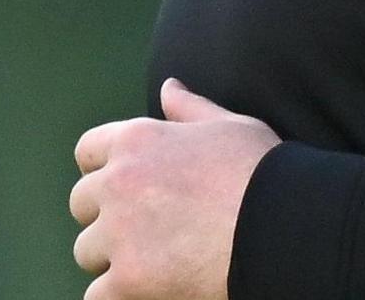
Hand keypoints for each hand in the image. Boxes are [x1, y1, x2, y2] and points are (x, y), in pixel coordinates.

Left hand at [70, 77, 282, 299]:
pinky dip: (117, 296)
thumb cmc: (261, 172)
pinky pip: (97, 295)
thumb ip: (189, 108)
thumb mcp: (229, 126)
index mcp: (137, 140)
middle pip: (81, 204)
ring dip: (111, 259)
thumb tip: (168, 87)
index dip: (104, 171)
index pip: (88, 152)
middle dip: (106, 217)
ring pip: (87, 251)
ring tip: (151, 263)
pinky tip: (144, 290)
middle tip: (144, 231)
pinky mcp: (129, 278)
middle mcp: (118, 181)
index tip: (127, 190)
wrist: (283, 223)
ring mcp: (120, 232)